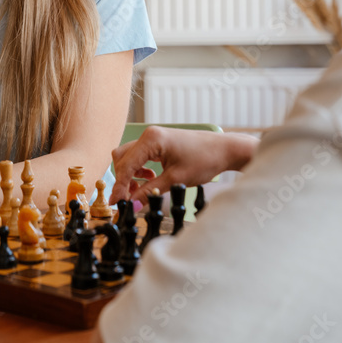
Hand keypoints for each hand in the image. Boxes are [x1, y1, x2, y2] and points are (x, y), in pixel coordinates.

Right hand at [109, 127, 257, 204]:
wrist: (224, 150)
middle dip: (123, 180)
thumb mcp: (175, 180)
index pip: (126, 165)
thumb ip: (150, 192)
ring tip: (140, 190)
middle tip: (128, 200)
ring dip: (130, 174)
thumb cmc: (204, 160)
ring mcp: (153, 138)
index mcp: (151, 139)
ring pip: (129, 157)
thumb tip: (132, 206)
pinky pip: (139, 156)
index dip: (120, 186)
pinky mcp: (158, 143)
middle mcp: (149, 135)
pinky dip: (139, 169)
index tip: (116, 203)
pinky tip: (150, 179)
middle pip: (122, 158)